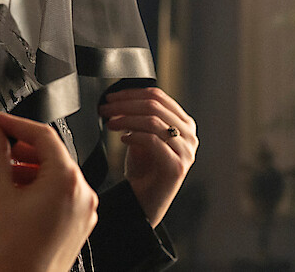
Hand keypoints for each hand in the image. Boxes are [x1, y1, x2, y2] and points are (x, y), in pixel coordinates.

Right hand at [0, 110, 97, 271]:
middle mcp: (82, 193)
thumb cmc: (13, 255)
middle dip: (18, 150)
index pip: (42, 135)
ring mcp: (84, 210)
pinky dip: (37, 187)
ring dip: (25, 170)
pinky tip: (14, 193)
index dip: (15, 123)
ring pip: (54, 175)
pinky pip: (60, 194)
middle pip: (50, 154)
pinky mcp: (79, 224)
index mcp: (66, 181)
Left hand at [98, 87, 197, 226]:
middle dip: (125, 105)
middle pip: (155, 106)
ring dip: (126, 119)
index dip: (131, 93)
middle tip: (106, 109)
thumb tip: (120, 98)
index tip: (111, 97)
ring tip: (110, 124)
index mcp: (183, 123)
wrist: (145, 201)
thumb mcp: (141, 136)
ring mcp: (186, 150)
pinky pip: (153, 141)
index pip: (158, 96)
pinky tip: (123, 139)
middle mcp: (189, 134)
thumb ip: (138, 117)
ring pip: (153, 121)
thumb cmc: (144, 169)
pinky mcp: (177, 165)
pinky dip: (134, 136)